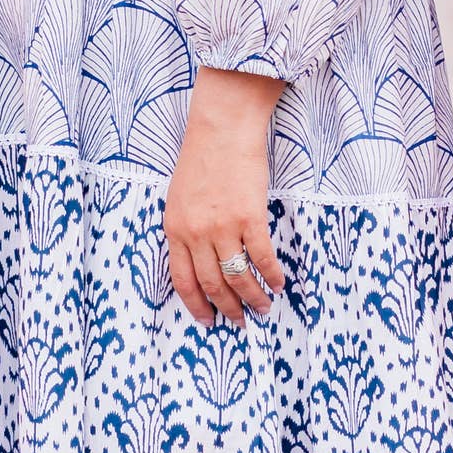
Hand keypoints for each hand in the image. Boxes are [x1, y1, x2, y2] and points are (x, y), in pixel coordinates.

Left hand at [163, 70, 283, 325]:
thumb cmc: (201, 159)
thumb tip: (203, 262)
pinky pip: (262, 257)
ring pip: (238, 277)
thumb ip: (186, 230)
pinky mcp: (250, 217)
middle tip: (240, 322)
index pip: (183, 280)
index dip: (196, 306)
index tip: (208, 321)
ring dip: (252, 298)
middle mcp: (196, 233)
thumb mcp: (179, 199)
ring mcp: (223, 227)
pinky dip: (272, 275)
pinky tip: (278, 283)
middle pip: (213, 284)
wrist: (222, 130)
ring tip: (263, 308)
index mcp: (174, 229)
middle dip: (228, 309)